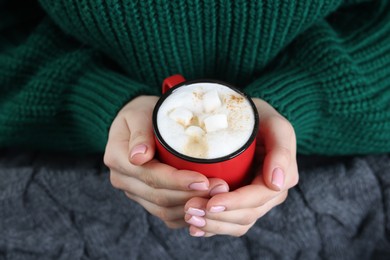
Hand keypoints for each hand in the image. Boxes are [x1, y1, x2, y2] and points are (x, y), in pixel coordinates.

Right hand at [104, 96, 228, 227]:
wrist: (136, 121)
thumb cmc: (141, 113)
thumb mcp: (138, 114)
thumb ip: (139, 134)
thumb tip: (138, 156)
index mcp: (117, 158)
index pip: (150, 175)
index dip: (178, 181)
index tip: (203, 180)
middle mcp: (122, 179)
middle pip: (159, 196)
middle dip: (191, 195)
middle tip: (220, 189)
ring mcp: (133, 191)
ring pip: (163, 210)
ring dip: (192, 207)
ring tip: (218, 197)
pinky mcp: (144, 199)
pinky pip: (165, 215)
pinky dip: (185, 215)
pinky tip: (205, 208)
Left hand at [184, 98, 298, 236]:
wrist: (248, 116)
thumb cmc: (259, 117)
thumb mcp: (276, 126)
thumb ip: (281, 150)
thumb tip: (276, 183)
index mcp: (282, 176)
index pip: (258, 198)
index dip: (234, 203)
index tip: (210, 203)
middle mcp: (271, 192)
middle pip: (245, 215)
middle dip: (218, 217)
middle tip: (189, 210)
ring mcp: (256, 199)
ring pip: (237, 223)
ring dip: (213, 225)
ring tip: (189, 218)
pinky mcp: (242, 201)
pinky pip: (231, 222)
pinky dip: (213, 228)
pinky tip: (195, 229)